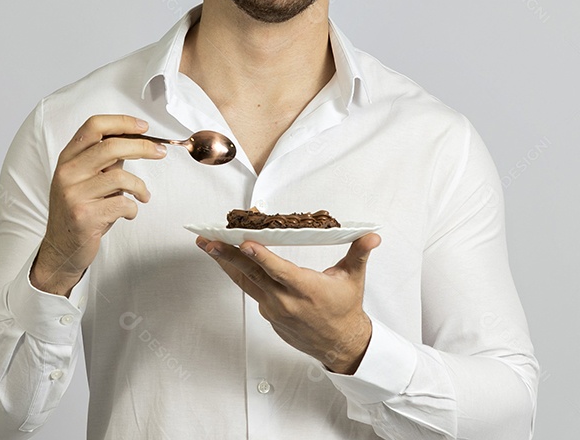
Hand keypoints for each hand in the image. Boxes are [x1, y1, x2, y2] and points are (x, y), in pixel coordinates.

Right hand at [31, 115, 165, 295]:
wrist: (62, 248)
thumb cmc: (80, 210)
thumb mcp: (86, 179)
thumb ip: (105, 161)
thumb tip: (136, 141)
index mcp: (68, 158)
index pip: (94, 126)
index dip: (122, 122)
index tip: (143, 127)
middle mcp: (67, 172)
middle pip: (111, 146)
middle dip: (142, 146)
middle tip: (159, 152)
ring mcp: (73, 194)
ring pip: (120, 177)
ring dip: (140, 187)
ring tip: (143, 195)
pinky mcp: (84, 215)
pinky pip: (122, 203)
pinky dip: (132, 208)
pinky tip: (128, 213)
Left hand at [196, 233, 380, 373]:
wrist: (340, 344)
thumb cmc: (345, 308)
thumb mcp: (353, 279)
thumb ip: (359, 253)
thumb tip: (373, 236)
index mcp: (305, 289)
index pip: (278, 270)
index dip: (260, 256)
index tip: (244, 242)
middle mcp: (285, 300)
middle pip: (251, 274)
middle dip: (227, 255)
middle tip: (208, 240)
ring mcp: (274, 309)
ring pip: (245, 282)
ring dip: (225, 263)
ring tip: (207, 245)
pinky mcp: (269, 314)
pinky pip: (251, 291)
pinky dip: (240, 274)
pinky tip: (228, 260)